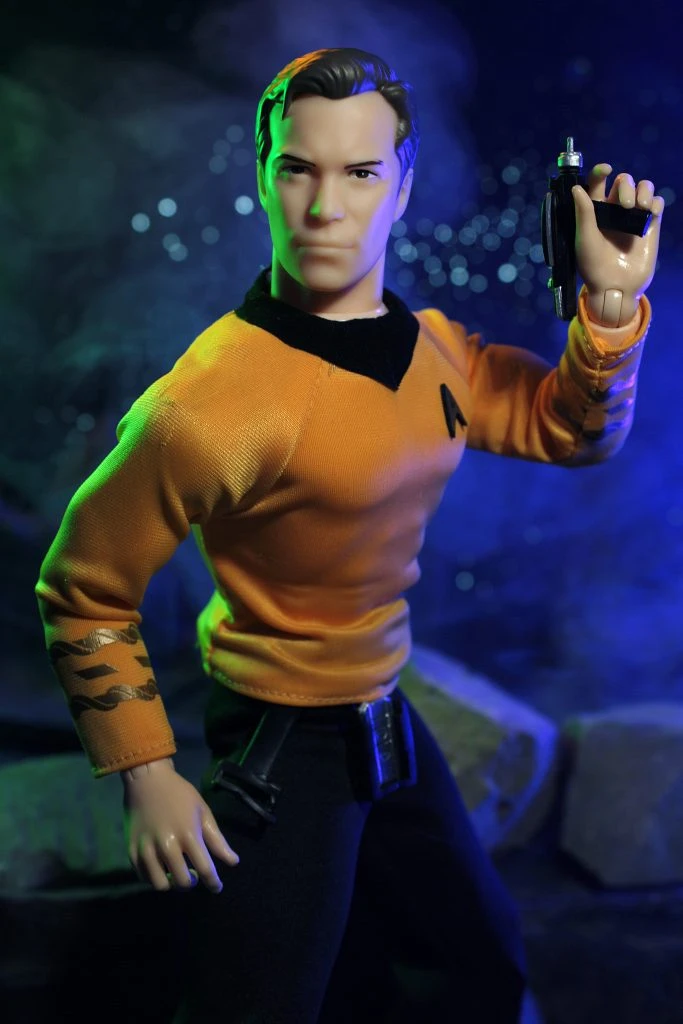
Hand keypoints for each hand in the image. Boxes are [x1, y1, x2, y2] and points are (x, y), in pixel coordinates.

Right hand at [122, 757, 238, 892]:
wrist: (147, 780)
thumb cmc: (180, 794)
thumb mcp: (203, 812)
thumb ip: (217, 840)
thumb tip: (233, 862)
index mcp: (188, 835)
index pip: (205, 870)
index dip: (213, 883)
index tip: (217, 887)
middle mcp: (167, 846)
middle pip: (183, 882)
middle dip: (192, 883)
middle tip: (194, 875)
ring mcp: (147, 849)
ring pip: (161, 885)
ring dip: (172, 883)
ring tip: (176, 872)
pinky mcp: (132, 851)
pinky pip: (144, 877)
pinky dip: (154, 877)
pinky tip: (161, 867)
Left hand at [572, 164, 664, 326]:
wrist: (615, 287)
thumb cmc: (593, 266)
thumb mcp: (584, 239)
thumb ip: (583, 213)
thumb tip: (576, 188)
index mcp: (595, 211)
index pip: (597, 182)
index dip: (600, 171)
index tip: (606, 169)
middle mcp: (614, 210)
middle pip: (623, 181)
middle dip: (626, 186)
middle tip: (624, 205)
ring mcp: (633, 216)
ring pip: (643, 187)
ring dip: (643, 190)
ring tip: (639, 207)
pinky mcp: (650, 225)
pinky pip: (657, 203)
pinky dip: (655, 202)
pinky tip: (650, 212)